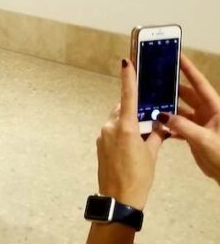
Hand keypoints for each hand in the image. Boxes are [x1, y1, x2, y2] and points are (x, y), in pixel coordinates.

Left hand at [95, 59, 165, 209]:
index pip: (127, 96)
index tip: (126, 62)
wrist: (118, 197)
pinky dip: (122, 132)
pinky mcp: (99, 143)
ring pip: (117, 120)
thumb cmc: (138, 177)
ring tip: (141, 139)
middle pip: (122, 109)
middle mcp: (110, 127)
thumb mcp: (152, 154)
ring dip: (128, 123)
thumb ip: (156, 135)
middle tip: (148, 119)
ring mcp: (102, 135)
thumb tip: (160, 124)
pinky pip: (112, 131)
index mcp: (125, 127)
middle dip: (134, 111)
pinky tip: (131, 146)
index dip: (127, 78)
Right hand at [157, 54, 219, 184]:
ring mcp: (201, 123)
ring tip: (149, 100)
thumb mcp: (204, 139)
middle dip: (171, 87)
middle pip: (187, 95)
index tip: (176, 55)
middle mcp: (208, 112)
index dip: (188, 69)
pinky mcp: (195, 135)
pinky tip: (154, 123)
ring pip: (180, 110)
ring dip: (166, 108)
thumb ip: (182, 126)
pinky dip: (167, 124)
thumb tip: (160, 115)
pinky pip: (178, 124)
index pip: (199, 84)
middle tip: (153, 79)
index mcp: (216, 108)